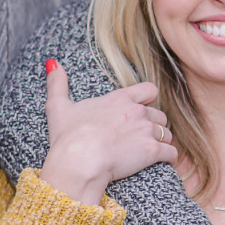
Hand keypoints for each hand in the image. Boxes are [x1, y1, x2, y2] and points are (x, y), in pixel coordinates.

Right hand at [37, 60, 177, 203]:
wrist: (79, 161)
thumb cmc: (68, 136)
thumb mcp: (58, 106)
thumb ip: (57, 83)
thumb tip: (52, 63)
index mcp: (119, 99)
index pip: (149, 90)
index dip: (149, 99)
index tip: (145, 107)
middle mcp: (137, 111)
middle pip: (159, 114)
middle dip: (154, 125)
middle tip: (142, 137)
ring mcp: (147, 131)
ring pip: (166, 133)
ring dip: (162, 141)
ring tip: (150, 151)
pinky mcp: (152, 151)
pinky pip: (171, 153)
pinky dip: (169, 158)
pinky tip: (163, 161)